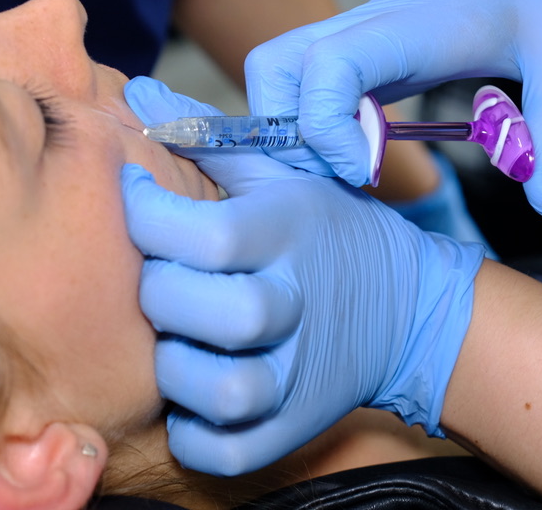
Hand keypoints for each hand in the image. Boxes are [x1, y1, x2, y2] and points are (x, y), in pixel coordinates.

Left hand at [122, 76, 484, 474]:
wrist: (406, 307)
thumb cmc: (324, 230)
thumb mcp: (280, 172)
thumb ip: (206, 134)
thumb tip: (136, 92)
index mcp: (289, 232)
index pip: (203, 234)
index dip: (146, 213)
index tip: (135, 197)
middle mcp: (297, 303)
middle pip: (205, 311)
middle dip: (159, 292)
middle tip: (160, 278)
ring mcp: (300, 373)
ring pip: (217, 389)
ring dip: (176, 368)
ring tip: (177, 342)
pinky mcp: (295, 426)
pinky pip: (225, 450)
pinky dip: (195, 432)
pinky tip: (192, 394)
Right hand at [245, 0, 541, 216]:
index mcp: (410, 28)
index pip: (327, 66)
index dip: (328, 127)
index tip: (368, 168)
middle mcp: (363, 28)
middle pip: (270, 69)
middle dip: (285, 134)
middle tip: (344, 176)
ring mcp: (351, 37)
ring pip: (272, 73)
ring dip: (287, 128)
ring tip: (346, 168)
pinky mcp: (353, 49)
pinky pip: (297, 83)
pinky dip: (305, 122)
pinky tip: (356, 152)